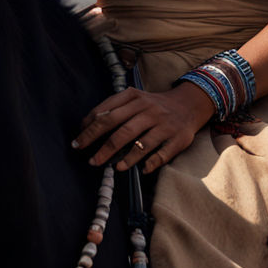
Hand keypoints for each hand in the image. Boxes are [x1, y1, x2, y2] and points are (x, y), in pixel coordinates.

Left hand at [71, 82, 216, 173]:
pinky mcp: (177, 139)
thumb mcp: (134, 98)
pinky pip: (162, 155)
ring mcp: (163, 124)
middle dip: (102, 146)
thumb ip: (113, 108)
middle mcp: (148, 109)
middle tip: (90, 160)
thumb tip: (87, 125)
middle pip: (121, 129)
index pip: (107, 113)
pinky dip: (150, 163)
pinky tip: (142, 170)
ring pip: (141, 144)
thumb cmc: (153, 104)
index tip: (78, 142)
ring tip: (113, 168)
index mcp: (134, 97)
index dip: (90, 129)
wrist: (189, 103)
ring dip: (125, 158)